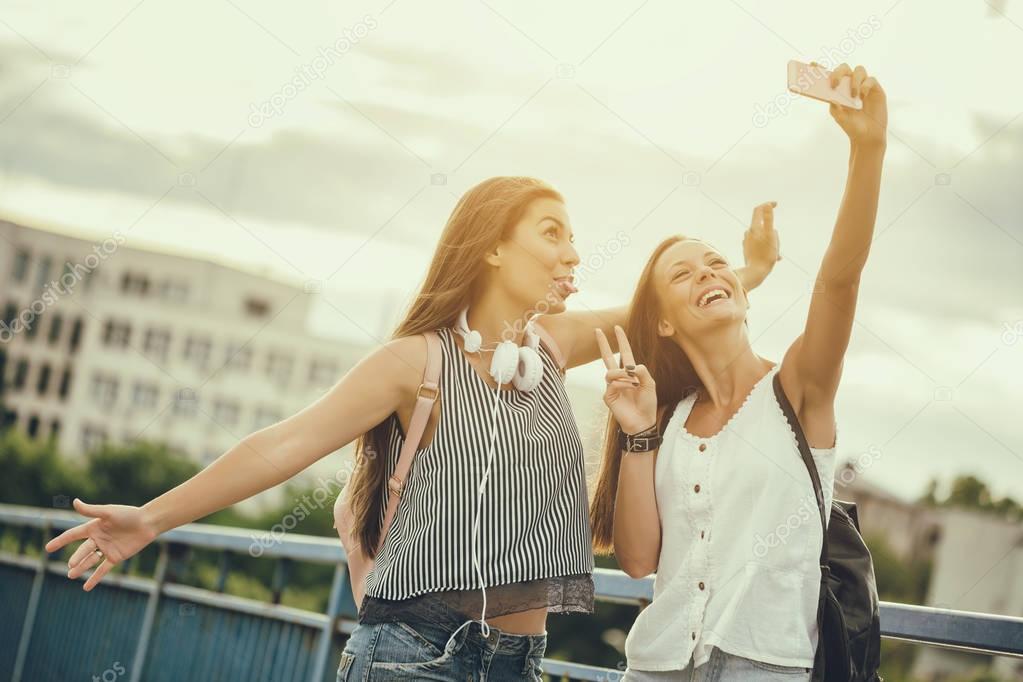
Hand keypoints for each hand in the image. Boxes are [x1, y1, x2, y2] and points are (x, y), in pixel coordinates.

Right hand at [44, 498, 159, 590]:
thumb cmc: (128, 514)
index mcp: (93, 527)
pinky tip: (86, 587)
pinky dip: (95, 578)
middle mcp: (98, 539)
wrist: (148, 522)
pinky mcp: (116, 557)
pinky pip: (103, 569)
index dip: (61, 541)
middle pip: (83, 550)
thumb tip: (74, 502)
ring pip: (90, 561)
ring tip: (71, 575)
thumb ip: (91, 510)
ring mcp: (106, 549)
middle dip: (76, 558)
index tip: (48, 548)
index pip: (73, 535)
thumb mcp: (108, 512)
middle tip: (70, 565)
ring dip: (81, 568)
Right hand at [595, 325, 656, 435]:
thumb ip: (642, 372)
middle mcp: (620, 377)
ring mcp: (612, 386)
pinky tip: (628, 390)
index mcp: (630, 373)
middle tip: (598, 330)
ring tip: (632, 382)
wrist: (642, 421)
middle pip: (608, 357)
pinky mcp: (608, 395)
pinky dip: (621, 385)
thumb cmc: (647, 403)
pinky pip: (611, 384)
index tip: (617, 328)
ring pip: (610, 372)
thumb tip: (631, 366)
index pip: (624, 353)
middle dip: (603, 343)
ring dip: (622, 374)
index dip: (621, 340)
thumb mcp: (650, 385)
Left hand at [743, 201, 780, 277]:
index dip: (767, 205)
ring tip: (777, 253)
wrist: (755, 273)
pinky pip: (762, 246)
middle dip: (774, 232)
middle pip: (764, 226)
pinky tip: (776, 258)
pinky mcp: (748, 250)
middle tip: (778, 244)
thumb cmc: (765, 255)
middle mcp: (748, 233)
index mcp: (753, 228)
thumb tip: (767, 205)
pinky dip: (769, 249)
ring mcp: (747, 242)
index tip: (776, 204)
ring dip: (773, 242)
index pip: (758, 210)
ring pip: (765, 237)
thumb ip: (768, 219)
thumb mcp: (770, 235)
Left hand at [821, 62, 886, 148]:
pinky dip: (865, 86)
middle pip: (844, 68)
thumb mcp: (840, 118)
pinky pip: (871, 80)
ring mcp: (863, 85)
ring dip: (854, 81)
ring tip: (853, 95)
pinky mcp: (875, 89)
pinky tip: (862, 96)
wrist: (868, 135)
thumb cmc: (852, 126)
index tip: (812, 64)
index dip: (820, 68)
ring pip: (859, 70)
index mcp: (838, 90)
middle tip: (834, 85)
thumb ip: (835, 108)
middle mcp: (850, 84)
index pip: (829, 75)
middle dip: (838, 73)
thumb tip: (831, 98)